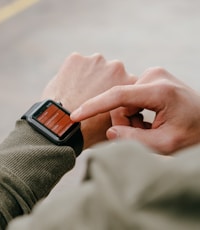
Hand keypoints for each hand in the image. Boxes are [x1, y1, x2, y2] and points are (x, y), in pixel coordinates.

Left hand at [41, 53, 135, 148]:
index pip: (125, 83)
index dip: (114, 94)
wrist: (63, 126)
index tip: (105, 103)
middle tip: (90, 98)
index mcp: (131, 83)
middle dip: (102, 82)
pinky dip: (71, 74)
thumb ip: (124, 112)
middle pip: (110, 72)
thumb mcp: (117, 124)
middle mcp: (117, 67)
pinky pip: (75, 65)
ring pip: (92, 67)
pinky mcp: (76, 58)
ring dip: (88, 77)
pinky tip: (66, 89)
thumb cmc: (90, 131)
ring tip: (77, 95)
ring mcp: (95, 60)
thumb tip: (123, 113)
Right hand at [71, 67, 199, 153]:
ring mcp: (152, 75)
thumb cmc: (193, 135)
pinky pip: (129, 97)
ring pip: (122, 101)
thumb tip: (109, 131)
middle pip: (119, 102)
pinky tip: (148, 120)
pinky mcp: (151, 78)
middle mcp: (154, 76)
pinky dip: (134, 113)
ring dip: (130, 119)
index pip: (118, 96)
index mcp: (160, 91)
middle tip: (143, 135)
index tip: (74, 116)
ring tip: (149, 128)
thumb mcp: (165, 145)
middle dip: (124, 122)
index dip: (93, 107)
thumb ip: (134, 140)